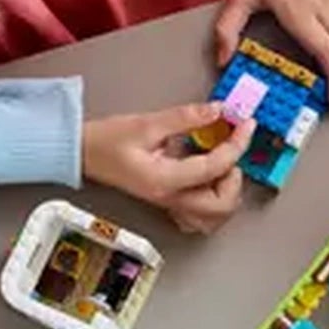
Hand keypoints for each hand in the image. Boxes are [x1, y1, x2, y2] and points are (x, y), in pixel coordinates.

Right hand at [81, 103, 253, 236]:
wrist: (81, 153)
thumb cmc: (106, 140)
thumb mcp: (147, 123)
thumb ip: (185, 118)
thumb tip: (217, 111)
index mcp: (165, 180)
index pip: (215, 168)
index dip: (236, 145)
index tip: (247, 126)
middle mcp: (169, 198)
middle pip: (221, 206)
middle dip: (235, 178)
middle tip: (231, 149)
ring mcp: (168, 204)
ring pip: (212, 217)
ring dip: (226, 193)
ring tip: (221, 165)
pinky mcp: (166, 201)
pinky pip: (199, 215)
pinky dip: (212, 201)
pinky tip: (208, 180)